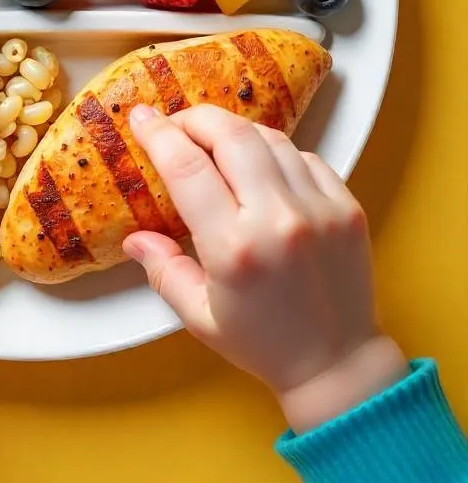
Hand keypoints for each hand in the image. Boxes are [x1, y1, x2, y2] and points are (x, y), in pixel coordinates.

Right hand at [124, 104, 406, 432]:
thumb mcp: (199, 316)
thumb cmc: (262, 345)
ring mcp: (318, 208)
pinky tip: (260, 166)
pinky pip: (305, 156)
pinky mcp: (347, 206)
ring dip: (235, 131)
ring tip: (214, 141)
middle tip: (176, 124)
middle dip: (195, 119)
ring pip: (269, 138)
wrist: (339, 364)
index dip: (158, 134)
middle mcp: (277, 219)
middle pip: (230, 135)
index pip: (186, 168)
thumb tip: (134, 237)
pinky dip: (275, 152)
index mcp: (234, 248)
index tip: (140, 117)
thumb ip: (163, 270)